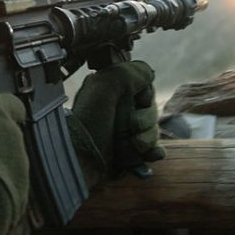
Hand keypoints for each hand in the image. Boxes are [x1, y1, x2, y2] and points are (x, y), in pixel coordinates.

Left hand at [67, 61, 164, 184]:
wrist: (80, 162)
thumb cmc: (88, 124)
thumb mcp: (104, 87)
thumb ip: (129, 73)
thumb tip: (149, 74)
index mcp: (110, 91)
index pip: (144, 88)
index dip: (145, 96)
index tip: (138, 102)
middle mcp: (117, 110)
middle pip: (151, 110)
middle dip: (145, 120)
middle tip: (131, 127)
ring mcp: (123, 132)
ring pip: (153, 131)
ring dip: (147, 138)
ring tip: (133, 144)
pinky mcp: (128, 152)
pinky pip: (153, 149)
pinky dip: (153, 152)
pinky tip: (148, 154)